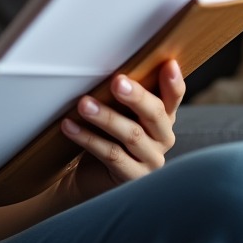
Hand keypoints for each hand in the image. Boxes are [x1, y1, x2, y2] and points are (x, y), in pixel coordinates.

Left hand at [58, 59, 184, 201]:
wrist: (90, 176)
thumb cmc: (107, 134)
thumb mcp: (118, 111)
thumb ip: (121, 94)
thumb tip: (109, 68)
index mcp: (162, 118)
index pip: (173, 98)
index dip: (173, 82)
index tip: (169, 64)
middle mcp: (162, 139)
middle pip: (155, 115)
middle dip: (136, 97)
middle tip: (118, 82)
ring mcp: (150, 161)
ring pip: (131, 135)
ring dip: (106, 117)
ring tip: (84, 104)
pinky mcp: (133, 178)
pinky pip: (112, 155)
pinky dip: (88, 138)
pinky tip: (69, 126)